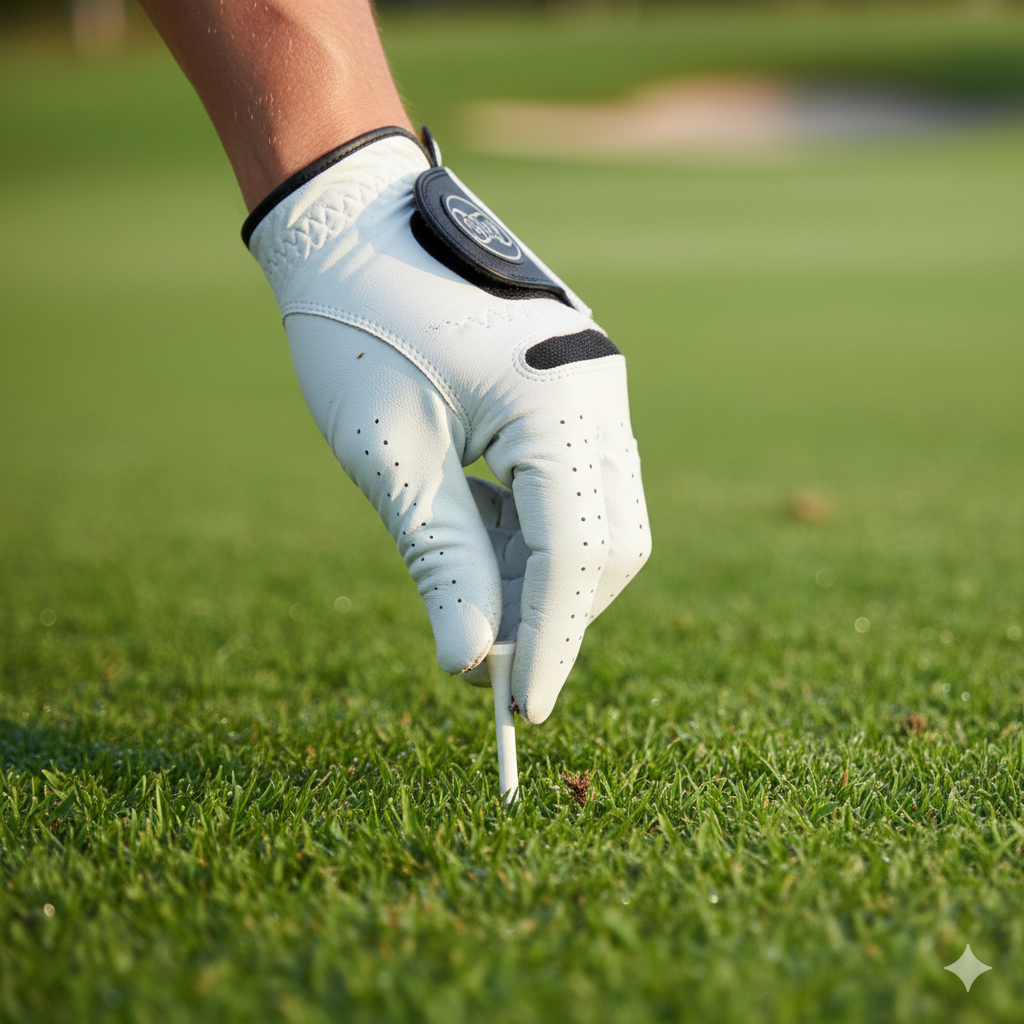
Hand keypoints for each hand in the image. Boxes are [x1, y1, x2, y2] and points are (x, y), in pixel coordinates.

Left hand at [245, 127, 649, 722]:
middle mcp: (599, 389)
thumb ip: (443, 562)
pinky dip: (534, 526)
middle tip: (483, 651)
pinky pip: (578, 483)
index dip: (551, 643)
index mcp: (560, 398)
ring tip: (466, 577)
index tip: (517, 713)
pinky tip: (475, 520)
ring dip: (540, 570)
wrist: (352, 219)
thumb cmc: (356, 322)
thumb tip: (473, 664)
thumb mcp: (391, 456)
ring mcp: (593, 382)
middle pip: (610, 543)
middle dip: (553, 610)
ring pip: (601, 518)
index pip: (577, 553)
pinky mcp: (573, 385)